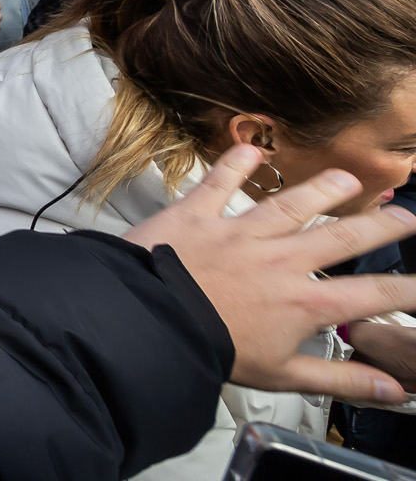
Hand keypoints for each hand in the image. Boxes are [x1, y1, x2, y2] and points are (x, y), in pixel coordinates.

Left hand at [125, 143, 415, 405]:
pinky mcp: (198, 215)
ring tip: (347, 178)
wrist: (149, 323)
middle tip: (407, 216)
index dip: (408, 290)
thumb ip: (341, 378)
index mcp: (303, 303)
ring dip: (323, 189)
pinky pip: (219, 183)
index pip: (372, 294)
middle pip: (343, 237)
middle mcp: (280, 260)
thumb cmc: (210, 351)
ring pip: (291, 203)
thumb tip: (391, 389)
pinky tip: (251, 150)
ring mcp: (239, 233)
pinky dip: (234, 164)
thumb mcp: (283, 375)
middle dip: (382, 225)